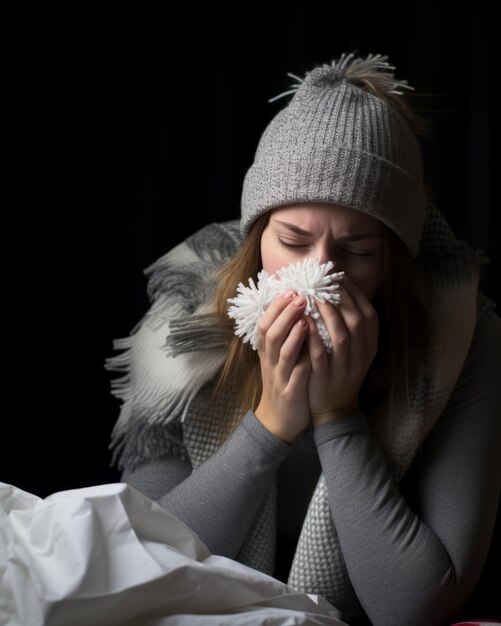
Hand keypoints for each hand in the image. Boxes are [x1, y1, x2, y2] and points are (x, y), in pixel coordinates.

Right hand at [254, 291, 311, 442]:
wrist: (279, 418)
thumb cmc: (283, 380)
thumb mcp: (278, 356)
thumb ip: (283, 333)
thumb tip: (293, 305)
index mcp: (268, 351)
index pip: (265, 323)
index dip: (276, 306)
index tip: (290, 289)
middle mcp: (271, 361)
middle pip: (271, 334)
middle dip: (285, 314)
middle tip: (300, 296)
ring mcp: (280, 377)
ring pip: (283, 354)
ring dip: (293, 336)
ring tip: (305, 319)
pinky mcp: (290, 394)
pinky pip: (296, 378)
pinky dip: (304, 365)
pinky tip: (314, 354)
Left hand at [306, 274, 378, 424]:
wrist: (335, 409)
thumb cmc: (341, 372)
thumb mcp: (355, 352)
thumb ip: (351, 327)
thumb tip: (339, 293)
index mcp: (370, 347)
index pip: (369, 315)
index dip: (356, 294)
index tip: (341, 277)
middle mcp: (361, 356)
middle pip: (356, 321)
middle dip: (342, 298)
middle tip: (326, 281)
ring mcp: (345, 367)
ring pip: (341, 335)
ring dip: (327, 313)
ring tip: (314, 295)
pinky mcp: (326, 377)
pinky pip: (320, 353)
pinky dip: (313, 335)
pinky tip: (304, 320)